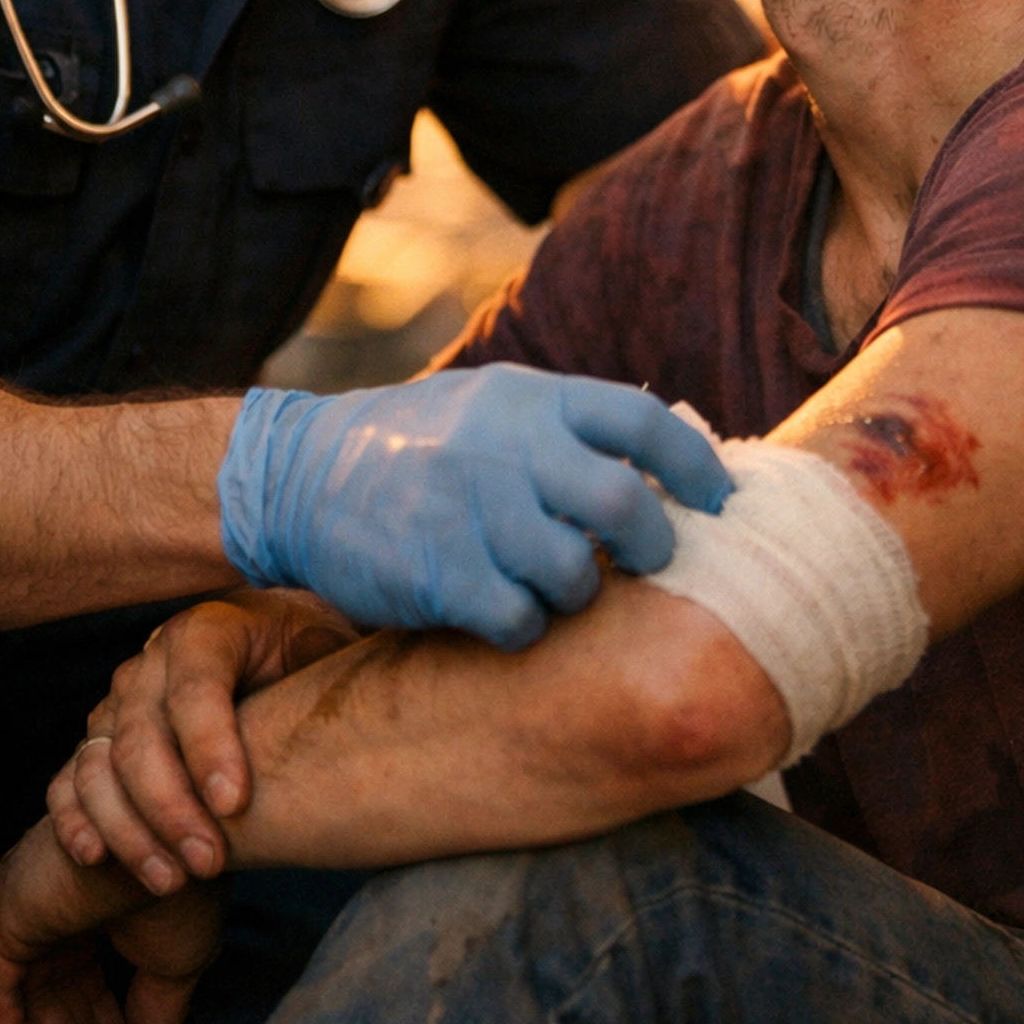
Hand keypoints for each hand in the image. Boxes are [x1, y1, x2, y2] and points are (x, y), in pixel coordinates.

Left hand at [0, 816, 224, 1023]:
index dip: (107, 1019)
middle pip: (59, 985)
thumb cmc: (183, 884)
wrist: (170, 845)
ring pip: (32, 990)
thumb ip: (159, 1004)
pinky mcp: (7, 913)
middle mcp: (58, 897)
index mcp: (98, 896)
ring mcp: (30, 903)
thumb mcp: (177, 957)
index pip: (89, 970)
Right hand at [49, 587, 357, 889]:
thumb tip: (328, 682)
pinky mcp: (99, 744)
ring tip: (172, 880)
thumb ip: (323, 655)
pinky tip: (96, 859)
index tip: (236, 804)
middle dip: (172, 808)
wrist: (277, 661)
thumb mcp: (325, 644)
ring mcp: (118, 704)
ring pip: (100, 765)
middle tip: (210, 862)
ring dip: (129, 829)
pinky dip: (76, 820)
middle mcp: (151, 663)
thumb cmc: (307, 658)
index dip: (210, 745)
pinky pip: (69, 782)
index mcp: (208, 630)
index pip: (195, 686)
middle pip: (141, 736)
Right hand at [218, 364, 731, 647]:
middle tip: (651, 563)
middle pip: (623, 503)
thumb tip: (676, 464)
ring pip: (574, 572)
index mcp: (530, 399)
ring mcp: (469, 508)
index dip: (695, 467)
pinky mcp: (437, 571)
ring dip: (578, 591)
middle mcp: (504, 445)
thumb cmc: (421, 446)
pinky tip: (507, 611)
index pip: (641, 422)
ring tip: (555, 584)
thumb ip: (569, 429)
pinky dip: (526, 624)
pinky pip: (518, 618)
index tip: (720, 504)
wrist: (303, 476)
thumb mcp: (494, 406)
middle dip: (652, 546)